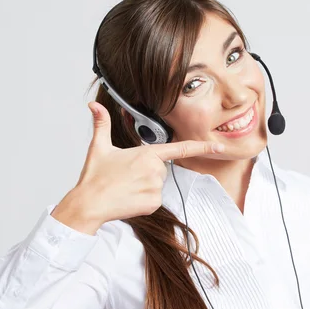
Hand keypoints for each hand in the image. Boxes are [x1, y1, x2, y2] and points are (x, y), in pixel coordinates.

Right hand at [72, 101, 225, 223]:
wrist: (90, 204)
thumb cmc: (94, 177)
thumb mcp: (98, 147)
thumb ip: (101, 123)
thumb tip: (93, 104)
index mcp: (147, 154)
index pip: (181, 148)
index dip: (203, 147)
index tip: (219, 147)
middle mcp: (155, 170)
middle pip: (160, 169)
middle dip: (147, 171)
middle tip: (125, 176)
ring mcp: (156, 188)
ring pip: (157, 184)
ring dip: (144, 186)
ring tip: (125, 187)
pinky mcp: (154, 204)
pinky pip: (154, 200)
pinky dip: (143, 200)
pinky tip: (129, 198)